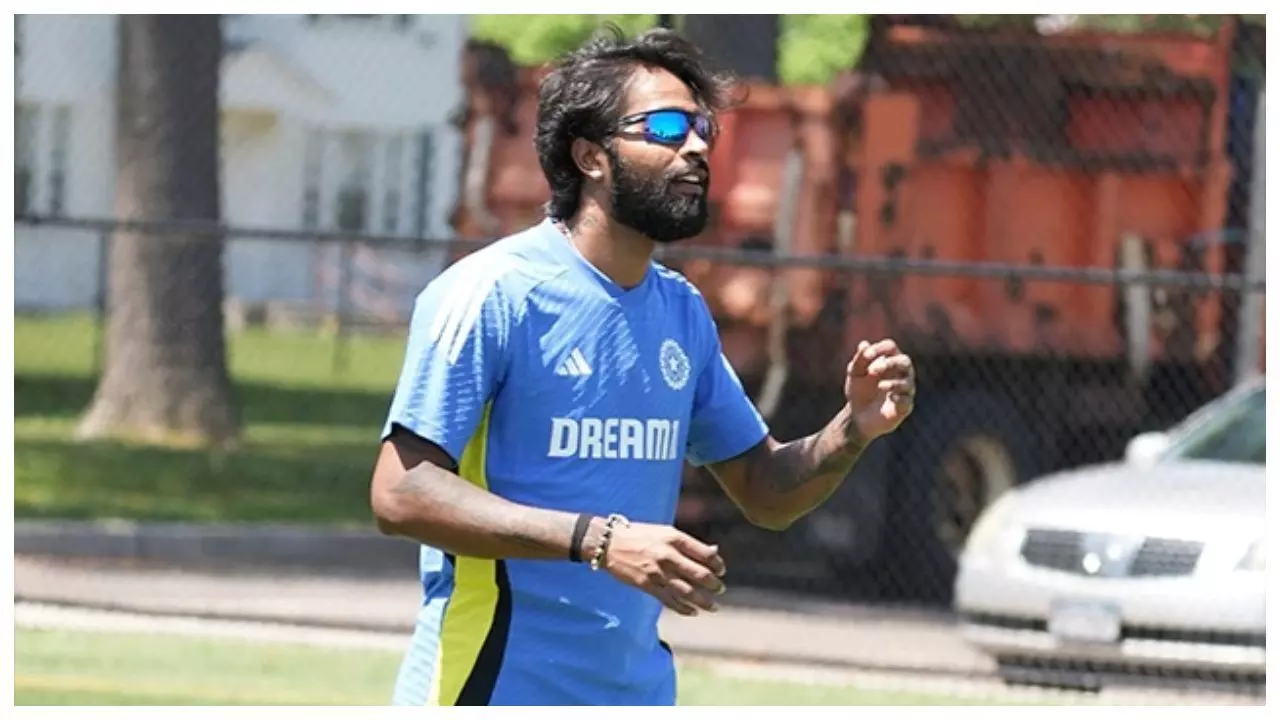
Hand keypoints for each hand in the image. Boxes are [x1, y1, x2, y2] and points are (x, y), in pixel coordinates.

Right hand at [601, 522, 726, 616]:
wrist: (609, 543)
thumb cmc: (640, 535)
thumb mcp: (665, 532)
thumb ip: (688, 544)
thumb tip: (713, 552)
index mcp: (674, 539)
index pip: (705, 554)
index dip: (717, 564)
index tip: (721, 570)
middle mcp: (668, 555)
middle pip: (700, 574)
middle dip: (714, 585)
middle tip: (720, 589)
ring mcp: (658, 572)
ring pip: (687, 592)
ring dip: (704, 601)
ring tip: (713, 607)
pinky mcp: (647, 586)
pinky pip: (670, 601)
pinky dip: (683, 608)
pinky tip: (692, 612)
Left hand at [844, 338, 914, 440]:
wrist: (858, 416)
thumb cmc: (859, 391)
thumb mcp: (855, 374)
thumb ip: (859, 360)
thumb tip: (864, 344)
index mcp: (889, 360)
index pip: (890, 347)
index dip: (879, 349)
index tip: (866, 356)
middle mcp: (901, 373)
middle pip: (904, 361)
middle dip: (891, 363)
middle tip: (873, 370)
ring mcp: (904, 390)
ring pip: (907, 382)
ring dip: (894, 383)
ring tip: (880, 386)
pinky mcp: (905, 406)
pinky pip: (907, 400)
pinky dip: (899, 398)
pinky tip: (891, 398)